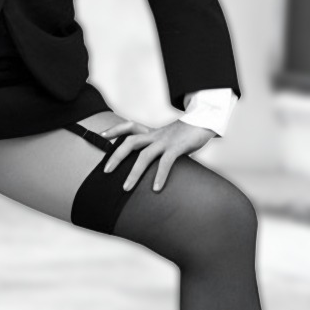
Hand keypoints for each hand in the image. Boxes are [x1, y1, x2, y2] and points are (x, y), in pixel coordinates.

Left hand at [99, 118, 216, 191]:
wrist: (207, 120)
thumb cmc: (187, 133)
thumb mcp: (169, 137)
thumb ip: (159, 147)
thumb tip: (152, 164)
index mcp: (153, 132)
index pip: (130, 126)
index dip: (115, 130)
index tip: (102, 135)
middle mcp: (156, 136)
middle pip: (130, 142)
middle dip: (116, 156)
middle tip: (106, 171)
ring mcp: (166, 141)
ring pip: (144, 155)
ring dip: (134, 173)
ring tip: (126, 188)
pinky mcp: (177, 147)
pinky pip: (166, 162)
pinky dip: (160, 175)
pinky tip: (156, 189)